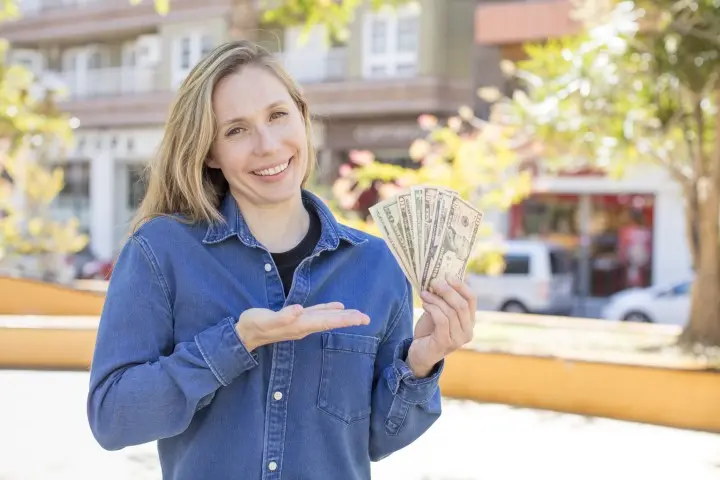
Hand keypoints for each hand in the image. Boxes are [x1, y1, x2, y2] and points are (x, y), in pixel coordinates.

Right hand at [236, 302, 369, 351]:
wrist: (244, 333)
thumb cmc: (253, 325)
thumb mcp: (264, 320)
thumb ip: (281, 316)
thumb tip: (298, 310)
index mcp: (299, 325)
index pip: (326, 322)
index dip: (343, 319)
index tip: (359, 319)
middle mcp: (303, 325)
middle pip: (330, 322)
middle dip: (348, 320)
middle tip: (366, 318)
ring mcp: (300, 323)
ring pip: (325, 318)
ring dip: (341, 316)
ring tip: (358, 315)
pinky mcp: (295, 318)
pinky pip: (316, 314)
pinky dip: (328, 310)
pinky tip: (337, 307)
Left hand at [407, 275, 475, 377]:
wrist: (419, 354)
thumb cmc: (430, 331)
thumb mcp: (438, 312)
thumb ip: (443, 300)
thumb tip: (440, 278)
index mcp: (470, 321)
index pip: (472, 299)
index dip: (460, 285)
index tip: (447, 275)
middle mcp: (468, 331)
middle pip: (462, 304)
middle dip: (447, 290)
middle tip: (433, 282)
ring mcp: (458, 339)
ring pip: (451, 312)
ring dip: (436, 299)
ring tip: (424, 293)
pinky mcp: (446, 343)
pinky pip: (442, 320)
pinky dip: (433, 309)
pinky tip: (425, 304)